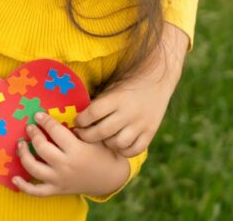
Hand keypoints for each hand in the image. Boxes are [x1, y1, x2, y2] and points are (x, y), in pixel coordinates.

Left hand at [12, 112, 129, 197]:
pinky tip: (15, 178)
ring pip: (34, 168)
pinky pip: (36, 191)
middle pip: (41, 148)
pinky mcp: (57, 190)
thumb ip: (78, 128)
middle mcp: (65, 165)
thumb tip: (57, 119)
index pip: (55, 131)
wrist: (110, 178)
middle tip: (29, 127)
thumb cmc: (102, 153)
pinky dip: (24, 186)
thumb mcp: (94, 137)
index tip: (38, 115)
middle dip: (33, 134)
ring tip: (20, 144)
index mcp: (76, 150)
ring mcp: (59, 179)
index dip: (44, 121)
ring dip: (24, 155)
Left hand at [74, 24, 188, 155]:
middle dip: (86, 136)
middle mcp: (128, 112)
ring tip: (100, 139)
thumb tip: (75, 116)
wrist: (157, 80)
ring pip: (117, 143)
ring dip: (105, 143)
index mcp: (116, 98)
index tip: (76, 122)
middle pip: (101, 131)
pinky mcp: (150, 133)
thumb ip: (98, 103)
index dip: (81, 120)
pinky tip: (117, 144)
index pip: (93, 113)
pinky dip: (123, 150)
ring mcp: (140, 124)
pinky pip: (133, 150)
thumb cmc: (127, 84)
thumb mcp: (112, 88)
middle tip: (80, 134)